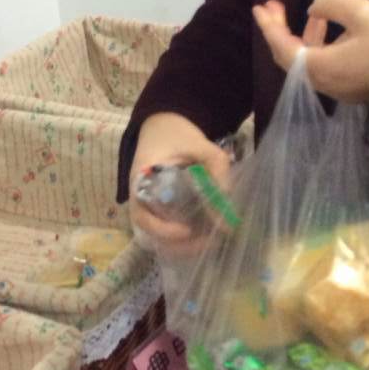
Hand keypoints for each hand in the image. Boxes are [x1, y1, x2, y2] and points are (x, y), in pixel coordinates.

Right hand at [128, 112, 231, 257]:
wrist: (163, 124)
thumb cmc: (177, 133)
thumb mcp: (200, 144)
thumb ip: (216, 167)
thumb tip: (229, 199)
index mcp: (141, 179)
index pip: (142, 214)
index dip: (162, 229)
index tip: (187, 232)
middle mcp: (139, 196)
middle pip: (151, 232)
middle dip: (179, 245)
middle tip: (209, 243)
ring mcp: (147, 204)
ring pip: (158, 236)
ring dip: (183, 245)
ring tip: (211, 242)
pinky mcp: (158, 208)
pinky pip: (166, 229)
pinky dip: (183, 239)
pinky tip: (205, 237)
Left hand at [252, 0, 368, 103]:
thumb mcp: (360, 10)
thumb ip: (327, 2)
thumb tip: (313, 9)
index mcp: (322, 67)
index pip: (283, 48)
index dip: (269, 26)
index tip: (260, 7)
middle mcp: (326, 84)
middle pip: (291, 59)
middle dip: (281, 31)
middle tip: (276, 6)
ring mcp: (340, 91)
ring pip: (309, 65)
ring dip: (305, 38)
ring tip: (314, 14)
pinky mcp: (354, 90)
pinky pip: (325, 69)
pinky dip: (320, 49)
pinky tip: (332, 29)